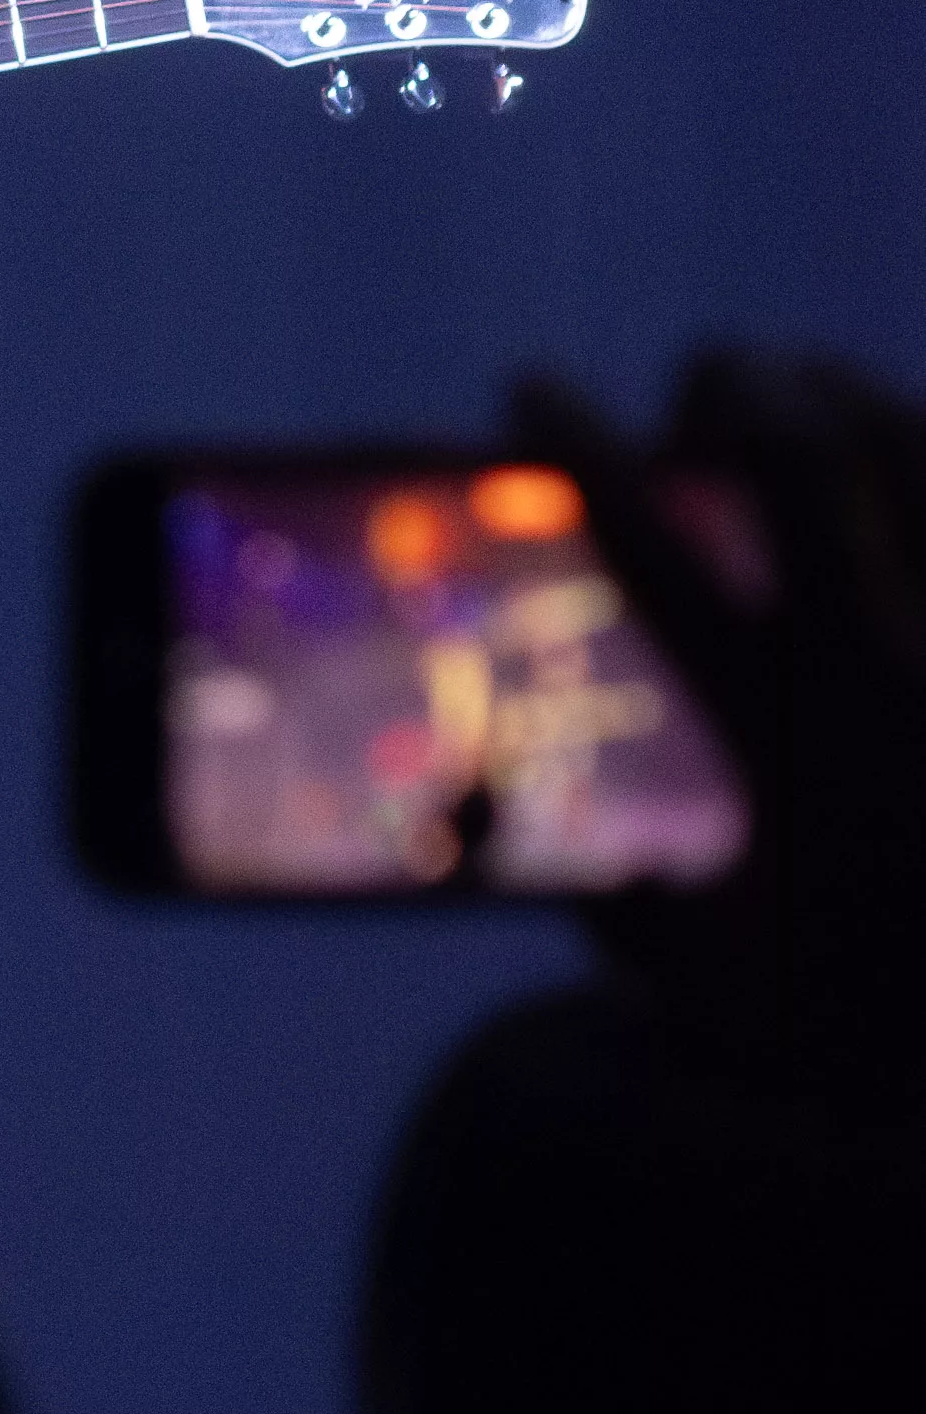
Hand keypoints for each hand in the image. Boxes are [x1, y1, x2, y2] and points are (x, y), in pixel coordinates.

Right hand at [514, 350, 925, 1095]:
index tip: (532, 384)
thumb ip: (611, 909)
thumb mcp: (711, 991)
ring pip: (908, 449)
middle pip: (791, 451)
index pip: (647, 540)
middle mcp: (889, 662)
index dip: (574, 442)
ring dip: (845, 396)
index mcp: (785, 728)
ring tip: (800, 383)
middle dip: (726, 385)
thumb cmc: (878, 1031)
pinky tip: (896, 445)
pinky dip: (924, 449)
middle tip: (692, 382)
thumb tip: (527, 823)